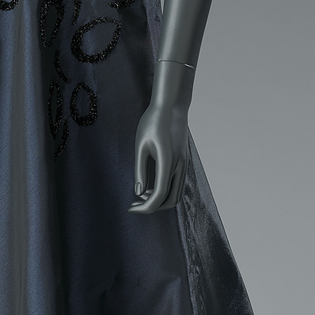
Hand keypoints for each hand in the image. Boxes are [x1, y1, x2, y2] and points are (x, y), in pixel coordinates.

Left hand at [129, 61, 192, 213]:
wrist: (172, 106)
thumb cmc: (152, 122)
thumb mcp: (141, 146)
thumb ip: (140, 170)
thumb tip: (139, 192)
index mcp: (168, 162)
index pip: (159, 195)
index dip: (145, 207)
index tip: (131, 207)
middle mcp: (180, 166)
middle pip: (171, 200)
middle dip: (153, 206)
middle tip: (135, 202)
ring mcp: (184, 164)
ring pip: (176, 194)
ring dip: (160, 200)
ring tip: (142, 194)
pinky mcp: (184, 162)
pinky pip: (177, 184)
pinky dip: (166, 191)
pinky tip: (151, 185)